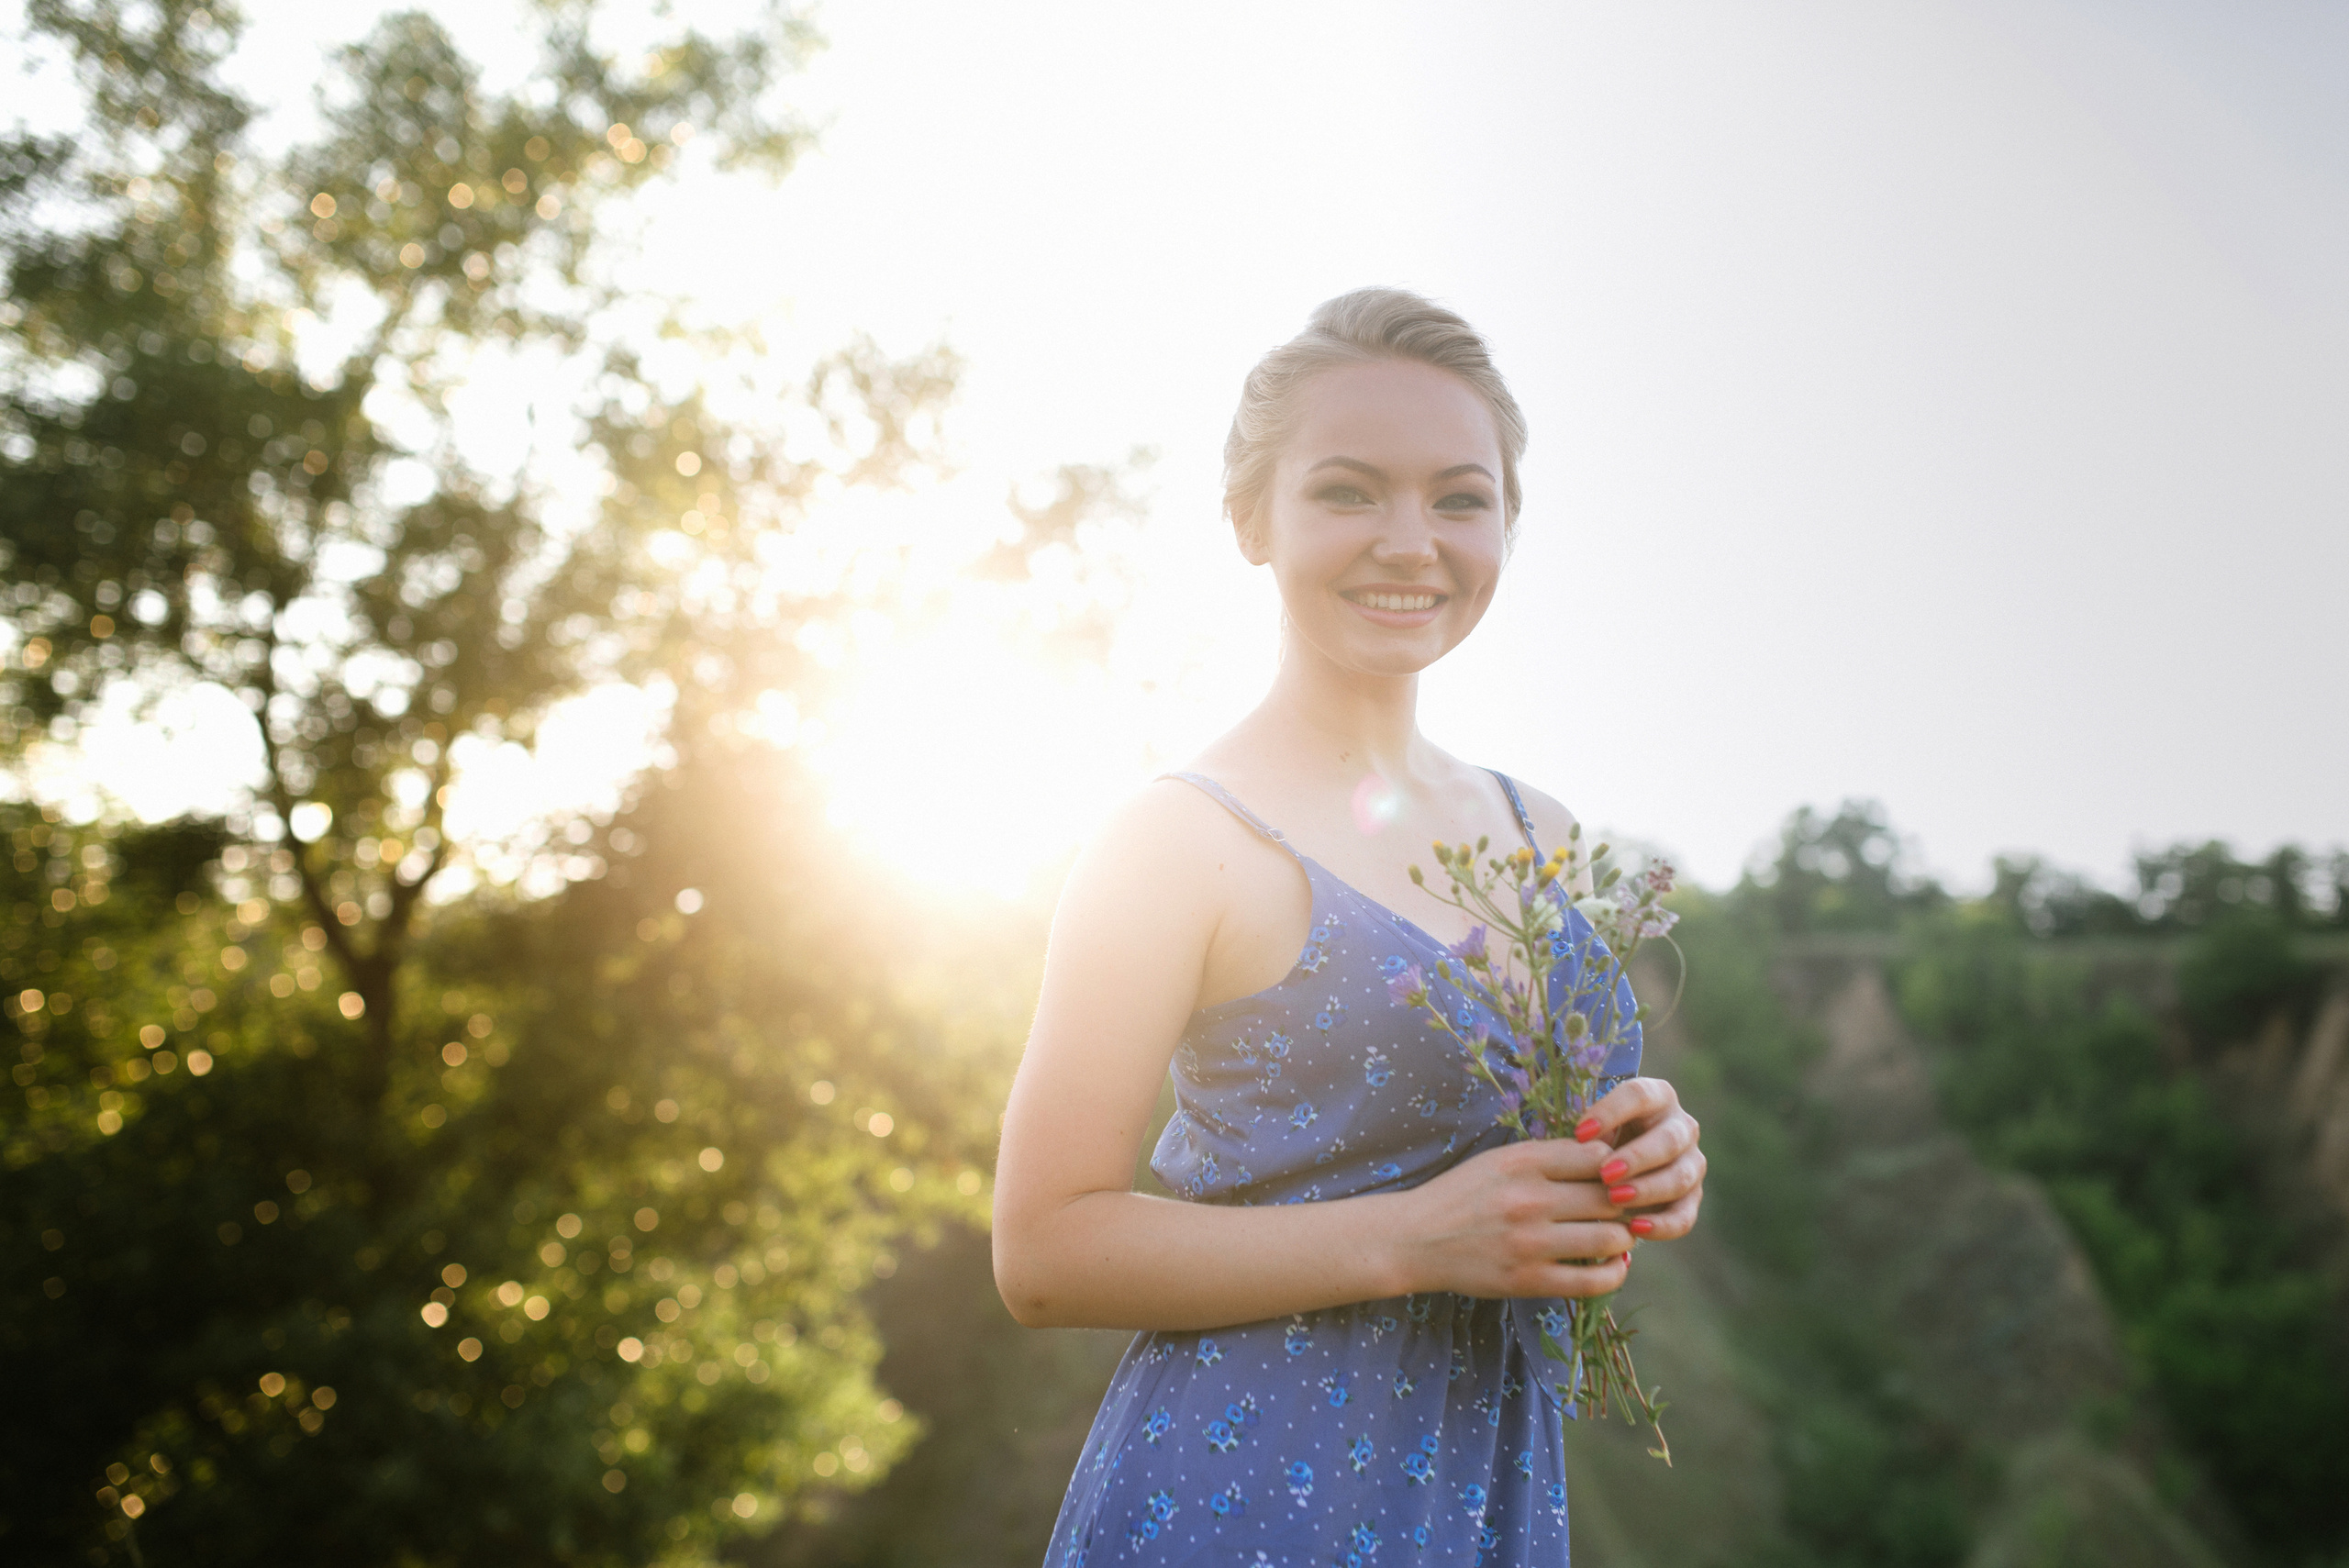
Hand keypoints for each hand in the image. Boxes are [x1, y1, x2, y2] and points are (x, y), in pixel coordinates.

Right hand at [1391, 1137, 1633, 1300]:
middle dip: (1625, 1202)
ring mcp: (1530, 1244)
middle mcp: (1529, 1200)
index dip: (1615, 1165)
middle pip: (1610, 1197)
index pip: (1598, 1157)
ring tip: (1617, 1235)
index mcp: (1523, 1162)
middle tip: (1624, 1208)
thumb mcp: (1499, 1161)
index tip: (1612, 1175)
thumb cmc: (1461, 1194)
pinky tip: (1612, 1264)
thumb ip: (1549, 1157)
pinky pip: (1593, 1281)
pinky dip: (1614, 1273)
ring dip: (1623, 1237)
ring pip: (1611, 1238)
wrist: (1415, 1239)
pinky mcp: (1529, 1281)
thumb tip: (1609, 1160)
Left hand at [1574, 1076, 1704, 1241]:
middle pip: (1668, 1139)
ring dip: (1648, 1189)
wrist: (1613, 1169)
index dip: (1611, 1113)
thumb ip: (1587, 1132)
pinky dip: (1663, 1225)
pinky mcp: (1691, 1198)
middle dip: (1636, 1157)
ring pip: (1680, 1177)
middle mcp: (1681, 1126)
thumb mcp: (1590, 1129)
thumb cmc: (1594, 1140)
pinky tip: (1634, 1228)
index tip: (1579, 1133)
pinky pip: (1684, 1215)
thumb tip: (1577, 1142)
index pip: (1639, 1096)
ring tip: (1615, 1199)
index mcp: (1656, 1097)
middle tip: (1604, 1174)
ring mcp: (1691, 1162)